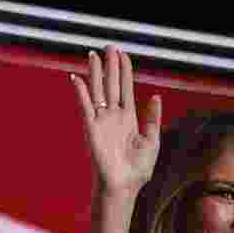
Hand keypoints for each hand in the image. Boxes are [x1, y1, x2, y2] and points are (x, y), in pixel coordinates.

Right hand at [71, 46, 160, 197]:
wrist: (124, 186)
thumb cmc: (138, 169)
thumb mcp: (152, 142)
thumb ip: (153, 119)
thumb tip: (156, 96)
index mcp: (130, 119)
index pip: (126, 89)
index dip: (125, 72)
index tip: (124, 55)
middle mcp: (114, 116)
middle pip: (112, 85)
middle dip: (111, 66)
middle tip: (110, 47)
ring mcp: (102, 121)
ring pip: (98, 91)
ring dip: (96, 73)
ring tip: (94, 54)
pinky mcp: (92, 128)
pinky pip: (85, 106)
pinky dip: (81, 92)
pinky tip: (77, 78)